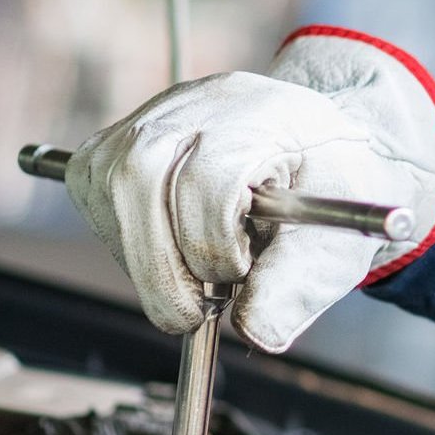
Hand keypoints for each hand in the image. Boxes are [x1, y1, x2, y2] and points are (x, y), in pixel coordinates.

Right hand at [66, 27, 434, 351]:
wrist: (315, 149)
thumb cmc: (330, 192)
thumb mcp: (341, 239)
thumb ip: (302, 285)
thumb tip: (254, 331)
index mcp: (266, 114)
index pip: (209, 177)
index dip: (214, 243)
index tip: (237, 278)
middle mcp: (201, 103)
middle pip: (138, 174)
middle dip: (158, 262)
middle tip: (190, 313)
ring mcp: (153, 114)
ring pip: (106, 184)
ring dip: (140, 253)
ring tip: (192, 274)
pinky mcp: (119, 138)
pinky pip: (92, 189)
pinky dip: (121, 236)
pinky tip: (166, 249)